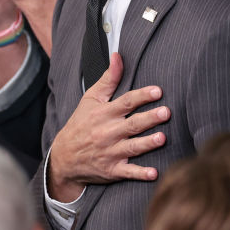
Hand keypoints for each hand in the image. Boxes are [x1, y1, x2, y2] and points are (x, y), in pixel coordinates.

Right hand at [47, 53, 169, 202]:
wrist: (64, 157)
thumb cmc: (81, 124)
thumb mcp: (90, 99)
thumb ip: (108, 79)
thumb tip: (118, 56)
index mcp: (104, 114)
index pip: (125, 102)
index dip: (142, 96)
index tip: (157, 91)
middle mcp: (108, 133)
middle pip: (132, 124)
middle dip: (149, 119)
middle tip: (165, 112)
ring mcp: (111, 153)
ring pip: (132, 147)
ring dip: (147, 143)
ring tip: (162, 138)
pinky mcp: (113, 170)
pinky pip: (128, 172)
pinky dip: (140, 174)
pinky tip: (154, 174)